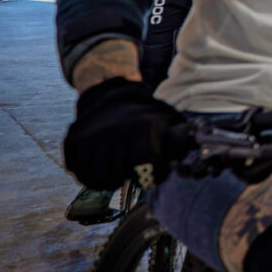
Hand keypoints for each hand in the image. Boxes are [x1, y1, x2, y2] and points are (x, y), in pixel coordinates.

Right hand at [64, 78, 186, 190]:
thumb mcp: (168, 119)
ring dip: (108, 178)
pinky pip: (79, 173)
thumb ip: (181, 139)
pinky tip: (101, 165)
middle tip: (131, 168)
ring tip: (117, 166)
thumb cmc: (144, 112)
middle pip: (119, 176)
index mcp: (142, 131)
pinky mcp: (72, 143)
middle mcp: (114, 135)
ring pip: (98, 179)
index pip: (145, 171)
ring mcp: (90, 140)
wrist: (109, 92)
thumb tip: (198, 153)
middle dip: (127, 176)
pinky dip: (90, 175)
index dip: (149, 175)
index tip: (149, 172)